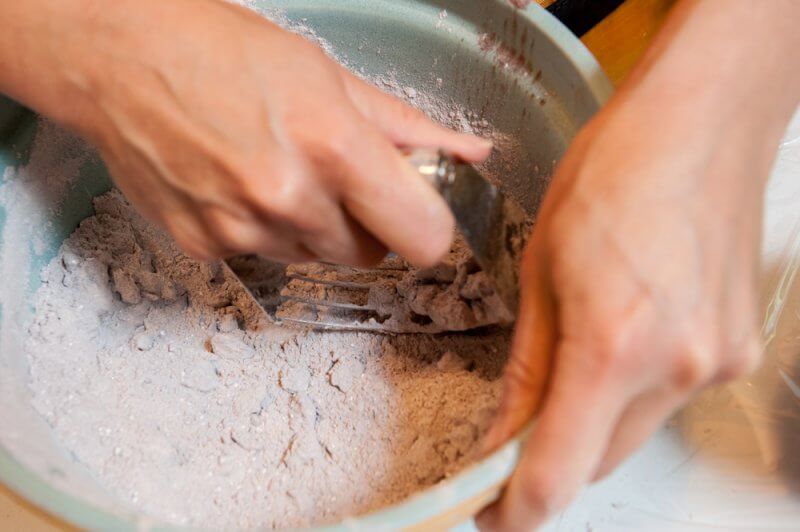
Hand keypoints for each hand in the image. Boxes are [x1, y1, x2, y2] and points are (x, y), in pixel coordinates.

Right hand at [0, 0, 489, 265]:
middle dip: (365, 223)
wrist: (120, 58)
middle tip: (335, 176)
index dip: (426, 226)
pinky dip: (262, 230)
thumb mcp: (328, 75)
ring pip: (315, 257)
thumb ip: (406, 127)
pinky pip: (264, 256)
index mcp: (333, 145)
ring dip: (312, 226)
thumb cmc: (222, 50)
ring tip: (275, 168)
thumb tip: (469, 152)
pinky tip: (236, 183)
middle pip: (370, 255)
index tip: (416, 211)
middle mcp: (288, 197)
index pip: (423, 237)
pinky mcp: (205, 248)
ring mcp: (242, 229)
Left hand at [476, 0, 799, 526]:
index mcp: (613, 346)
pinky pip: (667, 397)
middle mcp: (678, 369)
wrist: (698, 124)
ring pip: (633, 432)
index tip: (487, 507)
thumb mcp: (540, 272)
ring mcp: (716, 363)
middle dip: (548, 459)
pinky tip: (619, 338)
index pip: (556, 476)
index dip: (512, 507)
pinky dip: (632, 390)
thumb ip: (525, 371)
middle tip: (512, 434)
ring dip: (592, 422)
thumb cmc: (613, 174)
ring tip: (570, 364)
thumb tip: (502, 436)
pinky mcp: (735, 351)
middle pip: (597, 462)